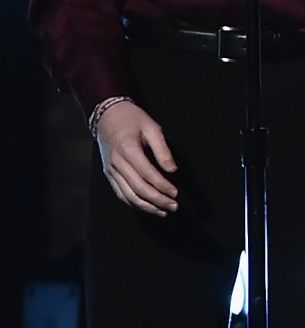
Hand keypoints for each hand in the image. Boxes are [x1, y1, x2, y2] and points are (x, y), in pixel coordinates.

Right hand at [94, 100, 178, 214]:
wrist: (107, 116)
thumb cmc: (133, 120)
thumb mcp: (152, 128)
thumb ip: (162, 150)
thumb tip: (172, 170)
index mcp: (128, 149)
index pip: (147, 174)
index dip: (162, 185)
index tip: (175, 193)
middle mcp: (117, 162)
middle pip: (138, 188)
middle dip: (157, 200)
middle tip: (173, 206)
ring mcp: (110, 170)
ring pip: (127, 195)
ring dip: (146, 206)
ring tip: (163, 212)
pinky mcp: (108, 174)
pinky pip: (120, 193)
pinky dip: (133, 203)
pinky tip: (146, 207)